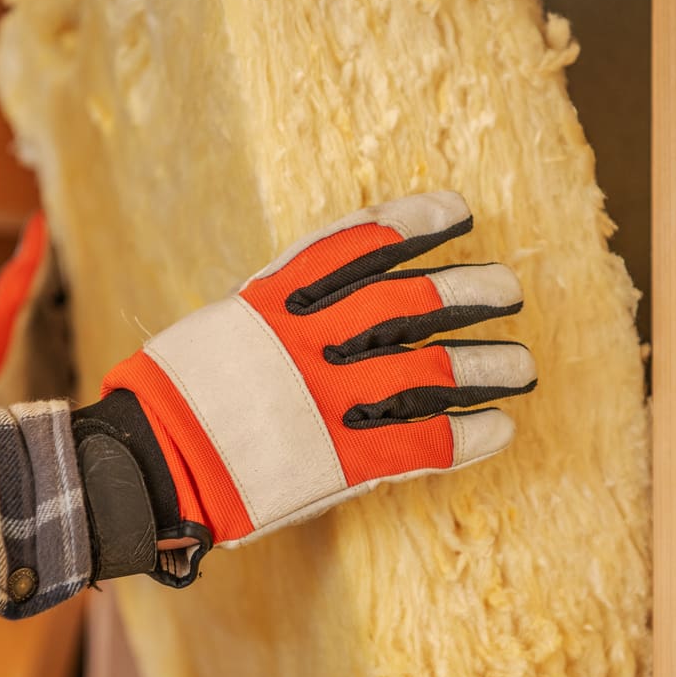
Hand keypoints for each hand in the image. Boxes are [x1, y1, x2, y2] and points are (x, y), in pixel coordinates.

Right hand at [103, 191, 535, 547]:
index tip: (458, 211)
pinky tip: (501, 429)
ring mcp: (330, 399)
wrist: (150, 466)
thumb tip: (332, 288)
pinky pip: (424, 443)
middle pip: (413, 304)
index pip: (362, 244)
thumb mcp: (227, 323)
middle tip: (510, 288)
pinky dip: (469, 435)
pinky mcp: (341, 460)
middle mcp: (311, 341)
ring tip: (525, 365)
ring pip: (432, 371)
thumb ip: (284, 304)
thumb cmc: (181, 391)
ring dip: (488, 365)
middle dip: (471, 292)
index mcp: (278, 299)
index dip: (416, 223)